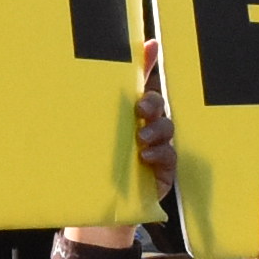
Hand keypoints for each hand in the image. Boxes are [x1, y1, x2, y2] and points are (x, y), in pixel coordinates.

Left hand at [69, 43, 170, 246]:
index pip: (139, 83)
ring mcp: (157, 148)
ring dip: (156, 130)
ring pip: (166, 128)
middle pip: (157, 105)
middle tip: (139, 109)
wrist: (96, 211)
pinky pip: (170, 155)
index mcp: (126, 116)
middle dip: (152, 103)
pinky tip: (146, 158)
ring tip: (140, 139)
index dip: (148, 62)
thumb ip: (92, 106)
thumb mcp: (88, 135)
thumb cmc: (91, 169)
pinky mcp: (164, 170)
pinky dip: (160, 154)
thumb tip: (90, 81)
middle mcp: (144, 127)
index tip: (151, 47)